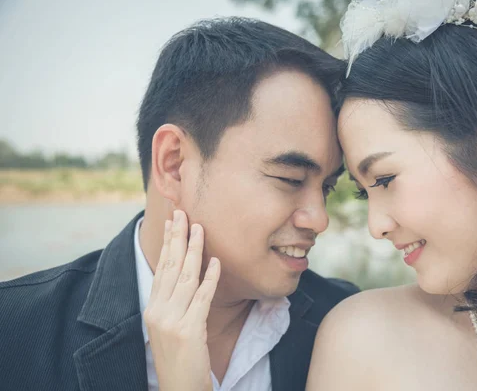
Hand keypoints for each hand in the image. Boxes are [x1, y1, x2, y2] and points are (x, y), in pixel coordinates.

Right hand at [144, 210, 220, 390]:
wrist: (179, 388)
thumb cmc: (179, 356)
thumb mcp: (170, 325)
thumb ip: (174, 300)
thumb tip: (188, 274)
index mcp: (152, 307)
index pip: (161, 268)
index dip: (167, 243)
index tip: (172, 220)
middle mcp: (157, 311)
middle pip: (170, 267)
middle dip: (177, 237)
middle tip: (183, 212)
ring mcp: (171, 321)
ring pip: (185, 278)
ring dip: (194, 251)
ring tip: (200, 228)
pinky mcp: (188, 331)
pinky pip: (202, 298)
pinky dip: (209, 278)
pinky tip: (215, 262)